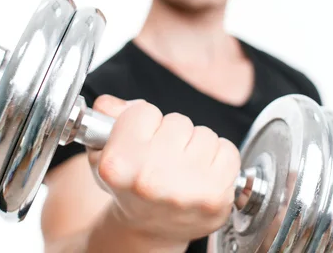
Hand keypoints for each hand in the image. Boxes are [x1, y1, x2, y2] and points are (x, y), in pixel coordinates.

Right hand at [87, 95, 240, 245]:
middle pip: (178, 121)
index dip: (142, 123)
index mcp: (118, 165)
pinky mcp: (215, 197)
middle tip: (162, 159)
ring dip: (196, 146)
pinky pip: (228, 151)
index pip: (144, 111)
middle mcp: (151, 179)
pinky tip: (201, 175)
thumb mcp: (104, 152)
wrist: (150, 229)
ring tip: (182, 168)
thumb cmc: (131, 187)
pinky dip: (219, 159)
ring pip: (205, 134)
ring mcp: (186, 190)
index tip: (140, 142)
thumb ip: (108, 115)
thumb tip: (115, 105)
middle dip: (172, 135)